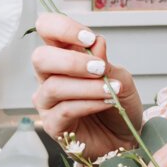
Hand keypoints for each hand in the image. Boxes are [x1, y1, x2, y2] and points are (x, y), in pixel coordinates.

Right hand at [31, 13, 142, 158]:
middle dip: (72, 61)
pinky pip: (64, 110)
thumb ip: (106, 62)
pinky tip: (105, 103)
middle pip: (40, 58)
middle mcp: (49, 76)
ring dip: (86, 87)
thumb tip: (96, 44)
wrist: (126, 138)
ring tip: (111, 91)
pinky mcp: (52, 125)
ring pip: (54, 87)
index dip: (62, 28)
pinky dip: (88, 104)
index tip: (88, 38)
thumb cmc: (119, 104)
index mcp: (63, 56)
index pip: (47, 29)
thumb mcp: (121, 78)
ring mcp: (47, 102)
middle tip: (99, 68)